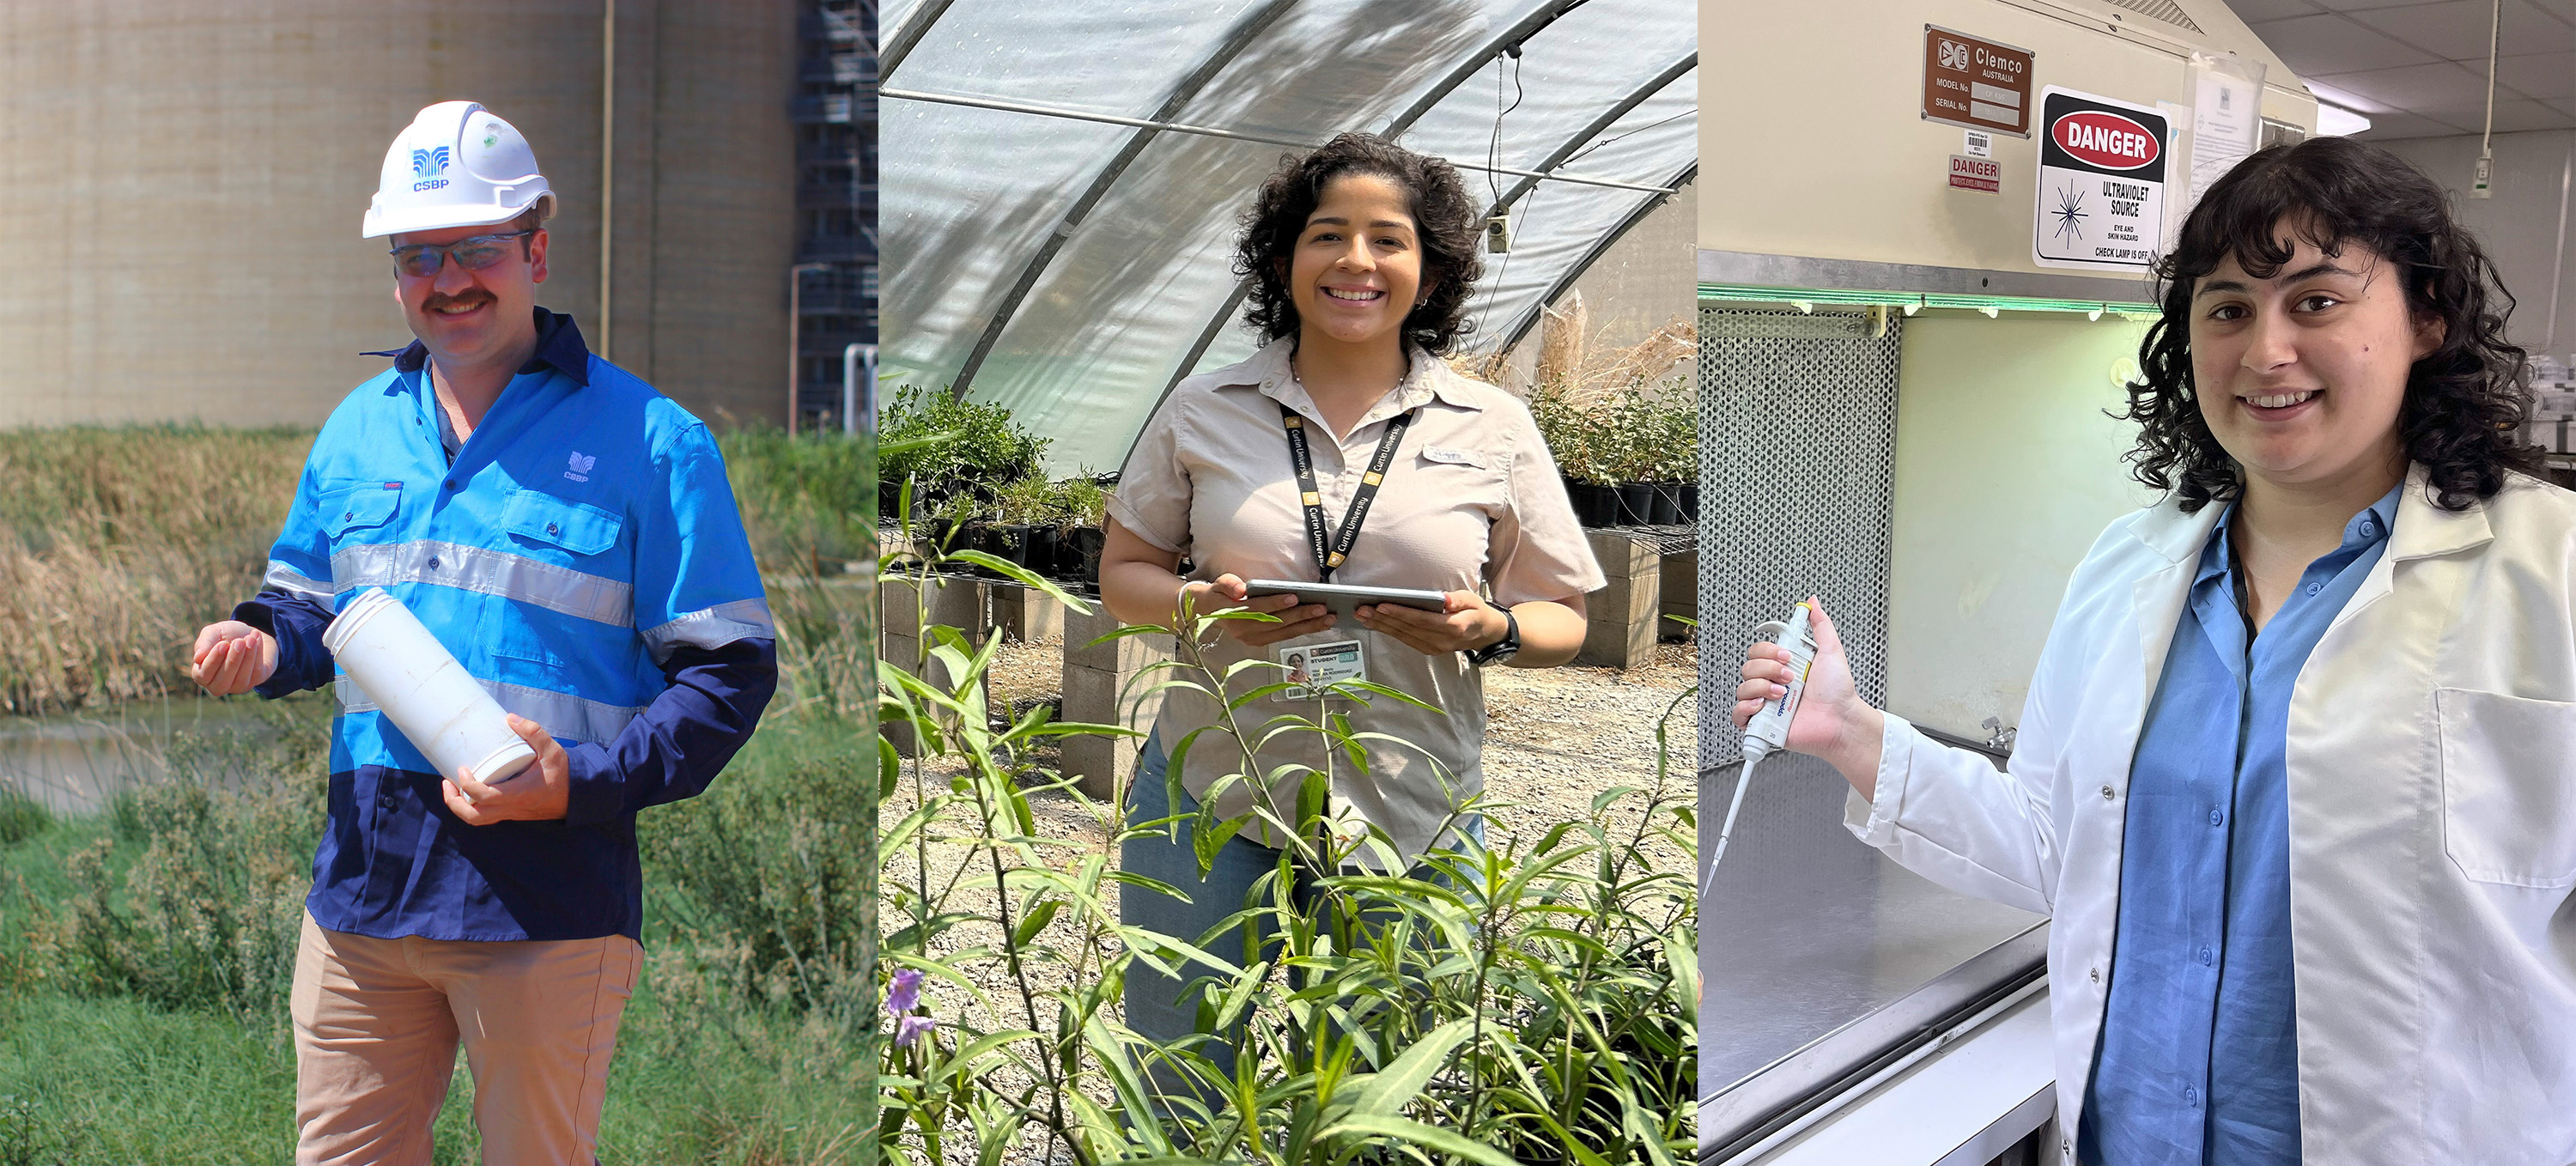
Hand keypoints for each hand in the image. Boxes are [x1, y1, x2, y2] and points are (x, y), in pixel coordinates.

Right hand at [190, 621, 277, 694]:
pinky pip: (257, 672)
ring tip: (250, 638)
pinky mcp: (256, 681)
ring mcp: (238, 686)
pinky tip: (256, 638)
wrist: (249, 634)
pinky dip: (258, 654)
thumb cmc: (225, 635)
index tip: (223, 644)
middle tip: (239, 641)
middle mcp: (218, 685)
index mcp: (202, 675)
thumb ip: (204, 643)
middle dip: (232, 661)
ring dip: (247, 657)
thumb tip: (197, 658)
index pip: (203, 675)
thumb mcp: (213, 633)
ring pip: (241, 679)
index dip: (213, 661)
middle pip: (222, 681)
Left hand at [441, 714, 571, 823]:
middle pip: (473, 816)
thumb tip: (510, 718)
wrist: (577, 796)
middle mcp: (512, 807)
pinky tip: (469, 792)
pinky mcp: (511, 813)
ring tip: (453, 789)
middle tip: (447, 783)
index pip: (485, 796)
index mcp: (520, 793)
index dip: (467, 785)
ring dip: (460, 807)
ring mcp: (510, 813)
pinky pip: (485, 817)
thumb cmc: (563, 773)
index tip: (462, 769)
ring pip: (476, 820)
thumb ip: (533, 732)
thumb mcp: (552, 750)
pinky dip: (472, 807)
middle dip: (453, 802)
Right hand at [1184, 573, 1336, 647]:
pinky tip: (1319, 624)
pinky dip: (1303, 630)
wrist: (1209, 613)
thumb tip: (1241, 589)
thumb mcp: (1218, 584)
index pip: (1257, 609)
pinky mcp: (1261, 642)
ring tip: (1328, 619)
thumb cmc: (1219, 594)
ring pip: (1285, 633)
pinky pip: (1285, 637)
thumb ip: (1228, 585)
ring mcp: (1253, 639)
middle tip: (1322, 608)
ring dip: (1308, 626)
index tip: (1293, 597)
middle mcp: (1244, 631)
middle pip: (1276, 623)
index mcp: (1233, 615)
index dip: (1275, 604)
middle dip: (1301, 616)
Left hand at [1354, 590, 1504, 656]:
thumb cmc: (1476, 612)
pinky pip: (1405, 640)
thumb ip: (1458, 600)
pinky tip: (1375, 623)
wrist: (1485, 633)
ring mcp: (1434, 647)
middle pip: (1407, 629)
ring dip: (1381, 626)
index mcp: (1453, 627)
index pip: (1422, 620)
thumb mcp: (1473, 600)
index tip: (1382, 605)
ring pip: (1403, 636)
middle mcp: (1442, 641)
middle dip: (1383, 619)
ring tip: (1362, 615)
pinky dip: (1389, 631)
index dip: (1401, 613)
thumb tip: (1444, 600)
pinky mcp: (1428, 649)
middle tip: (1363, 609)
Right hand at [1731, 595, 1884, 780]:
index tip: (1787, 655)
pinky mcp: (1762, 723)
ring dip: (1762, 687)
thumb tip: (1813, 602)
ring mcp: (1766, 703)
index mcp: (1783, 666)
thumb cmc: (1838, 692)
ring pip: (1743, 688)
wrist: (1840, 720)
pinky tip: (1764, 705)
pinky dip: (1746, 708)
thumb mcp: (1831, 651)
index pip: (1758, 651)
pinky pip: (1738, 714)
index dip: (1768, 651)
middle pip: (1748, 667)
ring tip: (1783, 694)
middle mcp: (1772, 683)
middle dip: (1768, 669)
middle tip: (1789, 677)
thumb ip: (1821, 625)